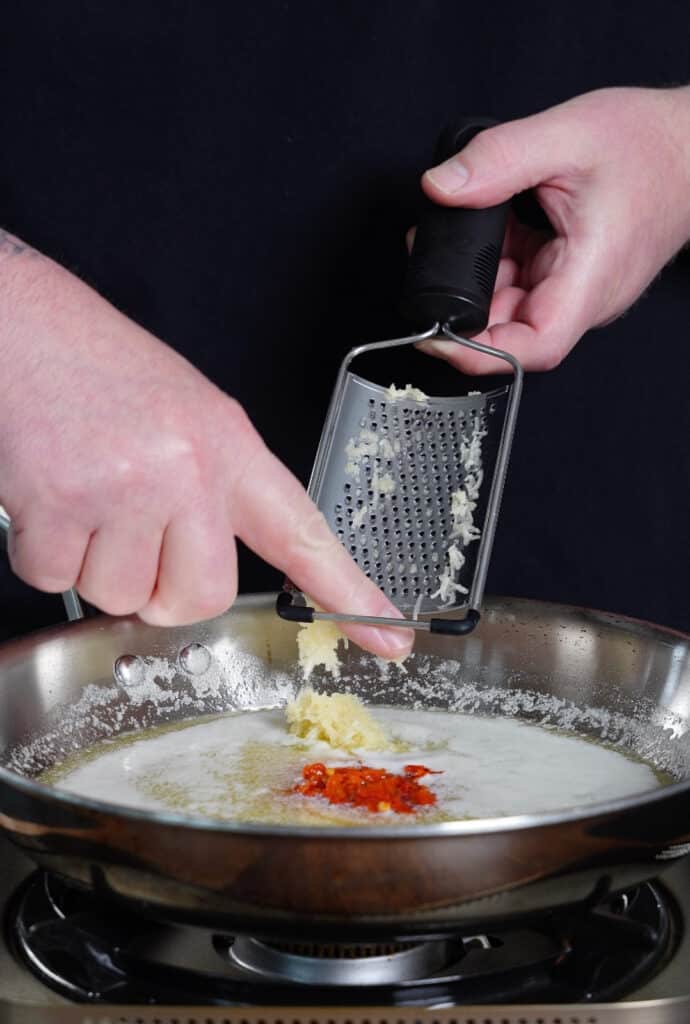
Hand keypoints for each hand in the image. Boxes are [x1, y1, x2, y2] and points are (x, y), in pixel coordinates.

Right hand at [0, 235, 412, 658]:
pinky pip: (55, 579)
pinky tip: (44, 494)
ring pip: (119, 596)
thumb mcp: (186, 412)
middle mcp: (188, 471)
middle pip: (197, 598)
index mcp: (228, 446)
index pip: (302, 533)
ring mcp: (125, 488)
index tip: (391, 635)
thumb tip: (197, 571)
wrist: (23, 320)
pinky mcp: (60, 502)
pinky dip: (42, 552)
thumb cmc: (100, 368)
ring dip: (92, 563)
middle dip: (158, 590)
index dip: (349, 591)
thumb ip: (210, 488)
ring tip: (81, 493)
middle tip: (130, 534)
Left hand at [418, 87, 689, 373]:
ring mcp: (577, 289)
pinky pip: (523, 282)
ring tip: (460, 232)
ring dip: (477, 277)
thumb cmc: (651, 145)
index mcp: (590, 278)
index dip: (478, 354)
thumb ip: (498, 160)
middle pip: (510, 330)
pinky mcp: (571, 274)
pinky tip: (490, 226)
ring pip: (511, 305)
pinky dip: (497, 260)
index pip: (532, 347)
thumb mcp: (567, 136)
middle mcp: (584, 297)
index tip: (436, 336)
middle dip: (463, 303)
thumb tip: (439, 188)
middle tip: (429, 260)